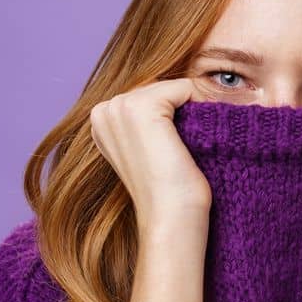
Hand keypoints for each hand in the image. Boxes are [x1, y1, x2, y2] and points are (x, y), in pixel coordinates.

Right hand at [89, 78, 209, 227]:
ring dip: (191, 108)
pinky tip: (195, 136)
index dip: (173, 113)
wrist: (172, 215)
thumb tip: (179, 95)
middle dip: (181, 108)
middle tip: (185, 144)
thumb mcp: (152, 147)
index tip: (176, 143)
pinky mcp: (141, 107)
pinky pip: (184, 87)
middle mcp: (103, 109)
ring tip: (189, 142)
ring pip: (172, 87)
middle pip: (161, 86)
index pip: (151, 93)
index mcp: (101, 119)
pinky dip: (200, 106)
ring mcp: (119, 107)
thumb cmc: (170, 188)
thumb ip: (151, 121)